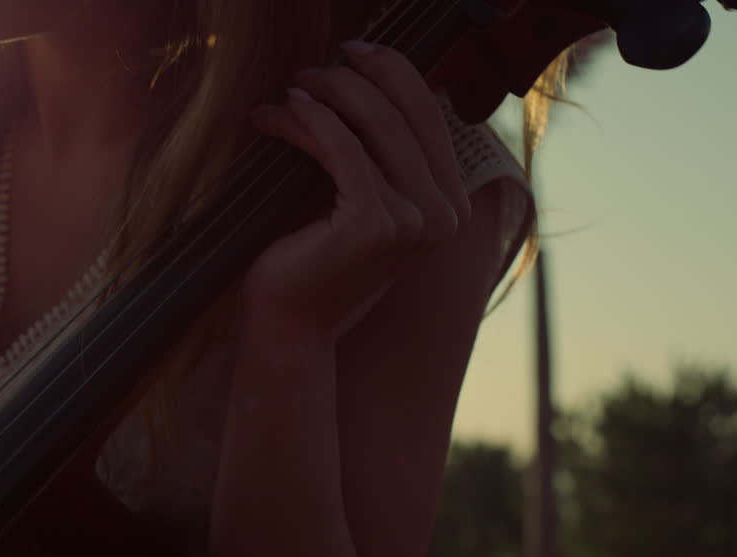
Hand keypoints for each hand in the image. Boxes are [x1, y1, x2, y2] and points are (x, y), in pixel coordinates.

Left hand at [242, 41, 471, 342]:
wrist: (291, 325)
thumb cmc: (314, 261)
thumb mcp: (360, 202)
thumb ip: (379, 158)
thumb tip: (366, 84)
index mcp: (450, 206)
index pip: (430, 117)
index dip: (393, 73)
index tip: (352, 51)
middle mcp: (444, 215)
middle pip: (405, 115)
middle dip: (355, 80)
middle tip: (310, 69)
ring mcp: (415, 222)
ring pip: (373, 129)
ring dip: (326, 98)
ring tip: (290, 90)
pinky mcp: (375, 225)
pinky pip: (344, 152)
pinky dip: (313, 123)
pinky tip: (286, 110)